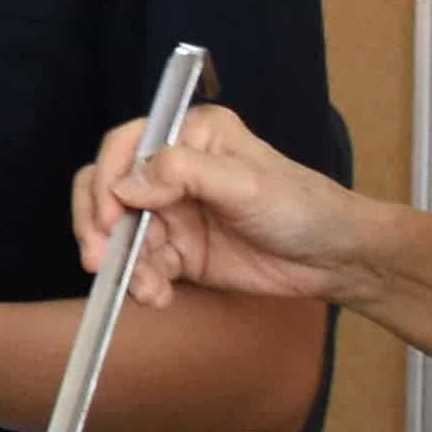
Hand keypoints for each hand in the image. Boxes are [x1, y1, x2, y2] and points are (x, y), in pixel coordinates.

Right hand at [81, 100, 396, 308]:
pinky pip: (141, 265)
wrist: (333, 258)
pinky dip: (142, 283)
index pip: (126, 145)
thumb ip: (183, 174)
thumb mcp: (245, 183)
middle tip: (98, 261)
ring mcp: (172, 212)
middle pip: (109, 189)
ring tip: (146, 290)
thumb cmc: (300, 206)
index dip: (107, 180)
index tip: (110, 220)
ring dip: (124, 264)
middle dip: (98, 226)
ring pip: (120, 235)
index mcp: (190, 134)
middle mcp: (173, 169)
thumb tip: (124, 186)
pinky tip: (158, 297)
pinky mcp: (178, 252)